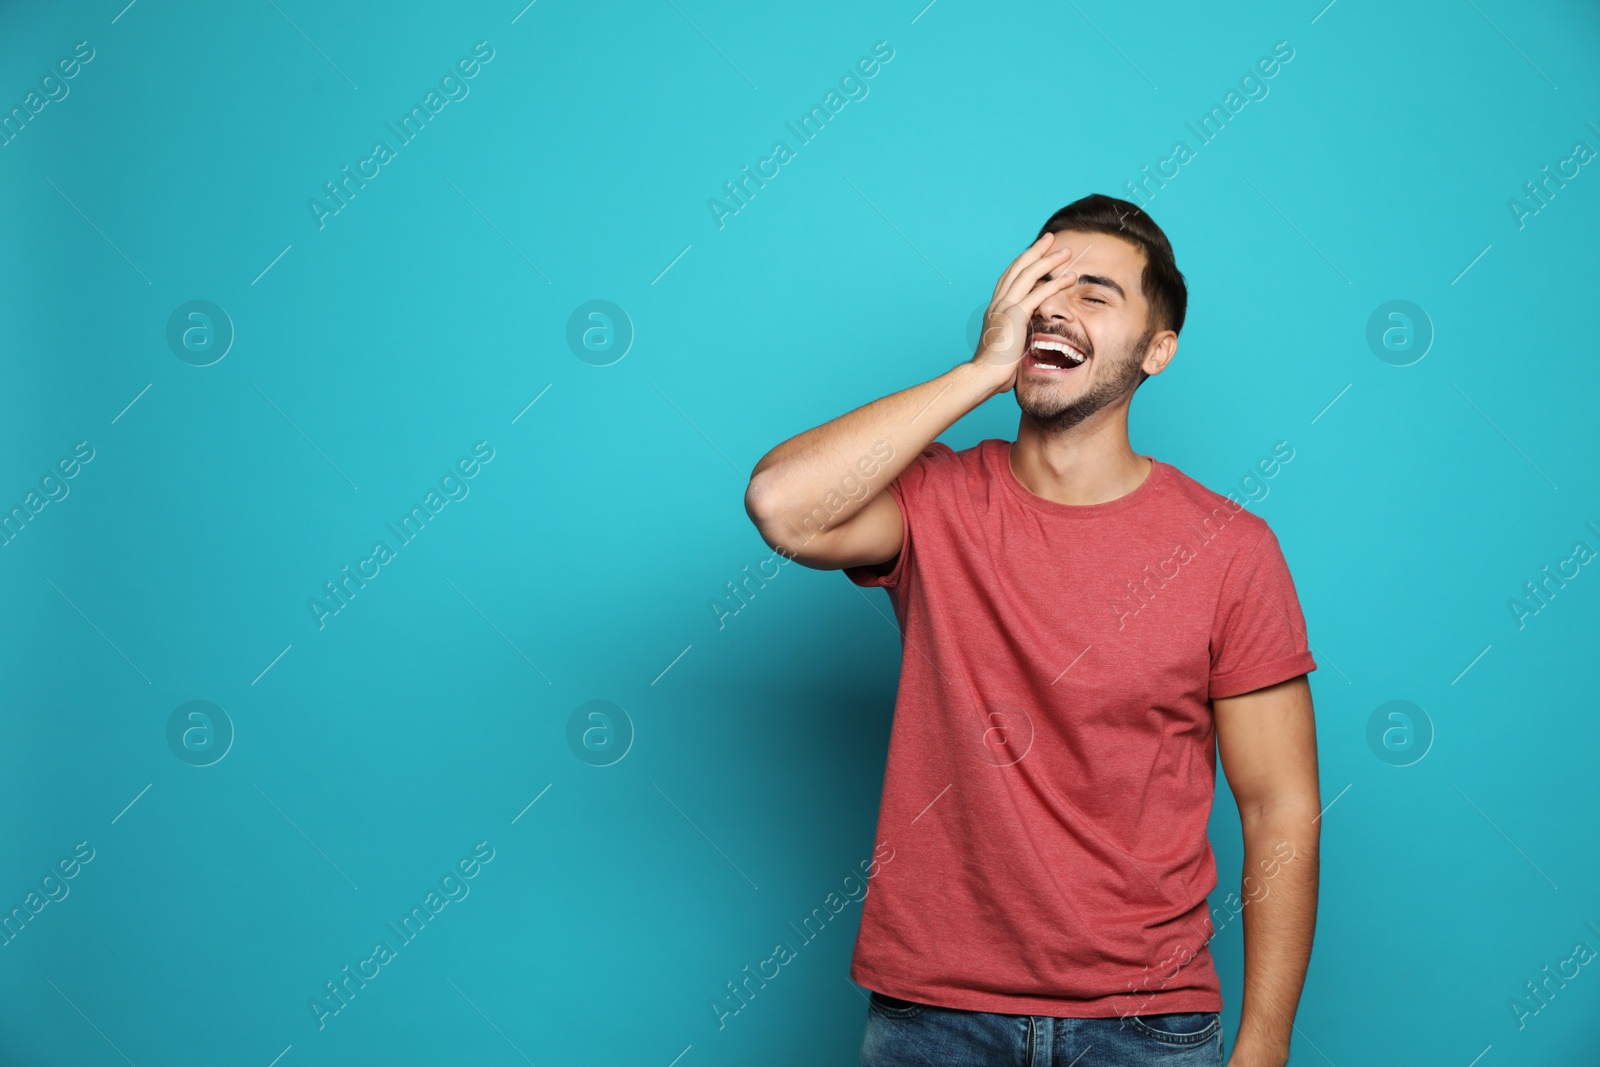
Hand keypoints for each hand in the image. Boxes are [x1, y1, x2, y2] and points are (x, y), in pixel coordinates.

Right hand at [968, 232, 1080, 394]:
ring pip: (1028, 275)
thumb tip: (1024, 344)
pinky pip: (1039, 294)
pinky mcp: (1015, 316)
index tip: (1037, 253)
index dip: (1023, 263)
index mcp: (995, 309)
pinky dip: (1056, 283)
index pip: (1009, 279)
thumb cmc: (993, 370)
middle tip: (1050, 238)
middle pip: (1018, 268)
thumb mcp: (1007, 347)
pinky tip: (1070, 277)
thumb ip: (1016, 338)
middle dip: (1036, 251)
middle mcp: (998, 303)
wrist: (982, 377)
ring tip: (1066, 251)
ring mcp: (1005, 308)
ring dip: (1049, 260)